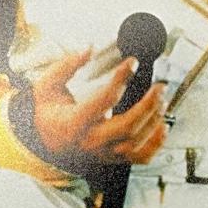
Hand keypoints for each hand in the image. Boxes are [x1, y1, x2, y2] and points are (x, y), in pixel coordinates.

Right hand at [25, 47, 168, 170]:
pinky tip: (163, 126)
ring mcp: (103, 153)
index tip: (132, 63)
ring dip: (154, 121)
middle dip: (148, 105)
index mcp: (74, 122)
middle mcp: (90, 141)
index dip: (121, 79)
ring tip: (162, 101)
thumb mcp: (47, 85)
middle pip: (127, 127)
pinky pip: (140, 158)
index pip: (104, 99)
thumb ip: (66, 66)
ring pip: (136, 143)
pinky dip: (156, 144)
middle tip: (159, 87)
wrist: (44, 141)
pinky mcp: (113, 158)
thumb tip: (88, 49)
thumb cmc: (48, 113)